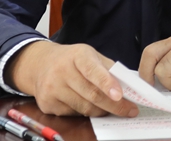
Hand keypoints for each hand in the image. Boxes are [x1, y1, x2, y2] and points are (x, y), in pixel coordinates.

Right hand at [7, 41, 138, 116]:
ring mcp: (52, 88)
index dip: (107, 83)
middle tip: (129, 111)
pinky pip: (73, 114)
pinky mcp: (47, 104)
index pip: (93, 70)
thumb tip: (129, 87)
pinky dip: (85, 112)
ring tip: (110, 108)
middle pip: (92, 95)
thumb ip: (108, 69)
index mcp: (78, 55)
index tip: (119, 95)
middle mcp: (62, 71)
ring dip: (101, 111)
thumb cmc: (73, 60)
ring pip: (84, 108)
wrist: (41, 64)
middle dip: (114, 106)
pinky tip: (86, 105)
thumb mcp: (91, 55)